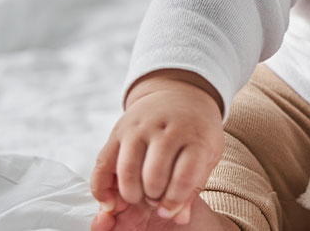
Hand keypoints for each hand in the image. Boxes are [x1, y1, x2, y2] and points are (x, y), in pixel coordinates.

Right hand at [89, 70, 224, 226]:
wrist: (181, 91)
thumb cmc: (197, 130)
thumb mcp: (208, 153)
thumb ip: (193, 186)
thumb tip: (177, 217)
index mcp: (194, 136)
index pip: (184, 175)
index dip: (175, 199)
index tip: (170, 209)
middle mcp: (165, 129)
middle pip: (154, 175)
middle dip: (153, 198)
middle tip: (155, 201)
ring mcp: (139, 128)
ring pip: (127, 170)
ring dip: (131, 194)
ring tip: (139, 199)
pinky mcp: (118, 130)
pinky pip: (103, 163)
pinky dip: (101, 187)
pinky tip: (109, 201)